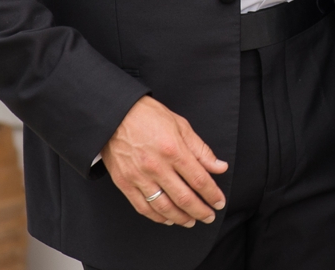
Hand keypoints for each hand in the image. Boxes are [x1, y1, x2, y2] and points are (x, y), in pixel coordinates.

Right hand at [100, 96, 227, 227]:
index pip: (199, 180)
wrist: (115, 115)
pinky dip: (157, 217)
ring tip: (191, 221)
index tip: (219, 202)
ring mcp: (139, 177)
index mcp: (174, 150)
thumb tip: (219, 167)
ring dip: (180, 218)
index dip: (212, 194)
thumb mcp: (181, 126)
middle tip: (209, 216)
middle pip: (184, 198)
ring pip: (164, 207)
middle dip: (200, 211)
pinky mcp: (125, 183)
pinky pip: (143, 207)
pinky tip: (168, 219)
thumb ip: (201, 150)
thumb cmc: (149, 116)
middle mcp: (157, 167)